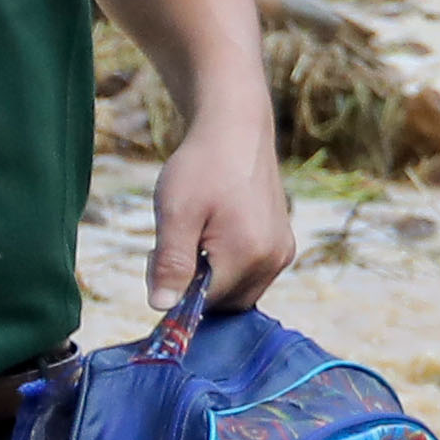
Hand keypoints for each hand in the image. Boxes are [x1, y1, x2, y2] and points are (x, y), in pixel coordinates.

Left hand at [145, 113, 299, 315]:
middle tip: (173, 245)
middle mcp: (274, 260)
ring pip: (237, 291)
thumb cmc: (201, 167)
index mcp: (248, 255)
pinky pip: (250, 274)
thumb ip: (171, 264)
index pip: (204, 304)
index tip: (157, 256)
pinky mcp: (282, 244)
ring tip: (192, 236)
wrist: (235, 131)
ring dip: (209, 277)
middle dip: (193, 286)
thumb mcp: (175, 214)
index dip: (173, 289)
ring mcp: (282, 252)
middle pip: (224, 303)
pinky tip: (210, 235)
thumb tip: (162, 307)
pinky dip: (225, 266)